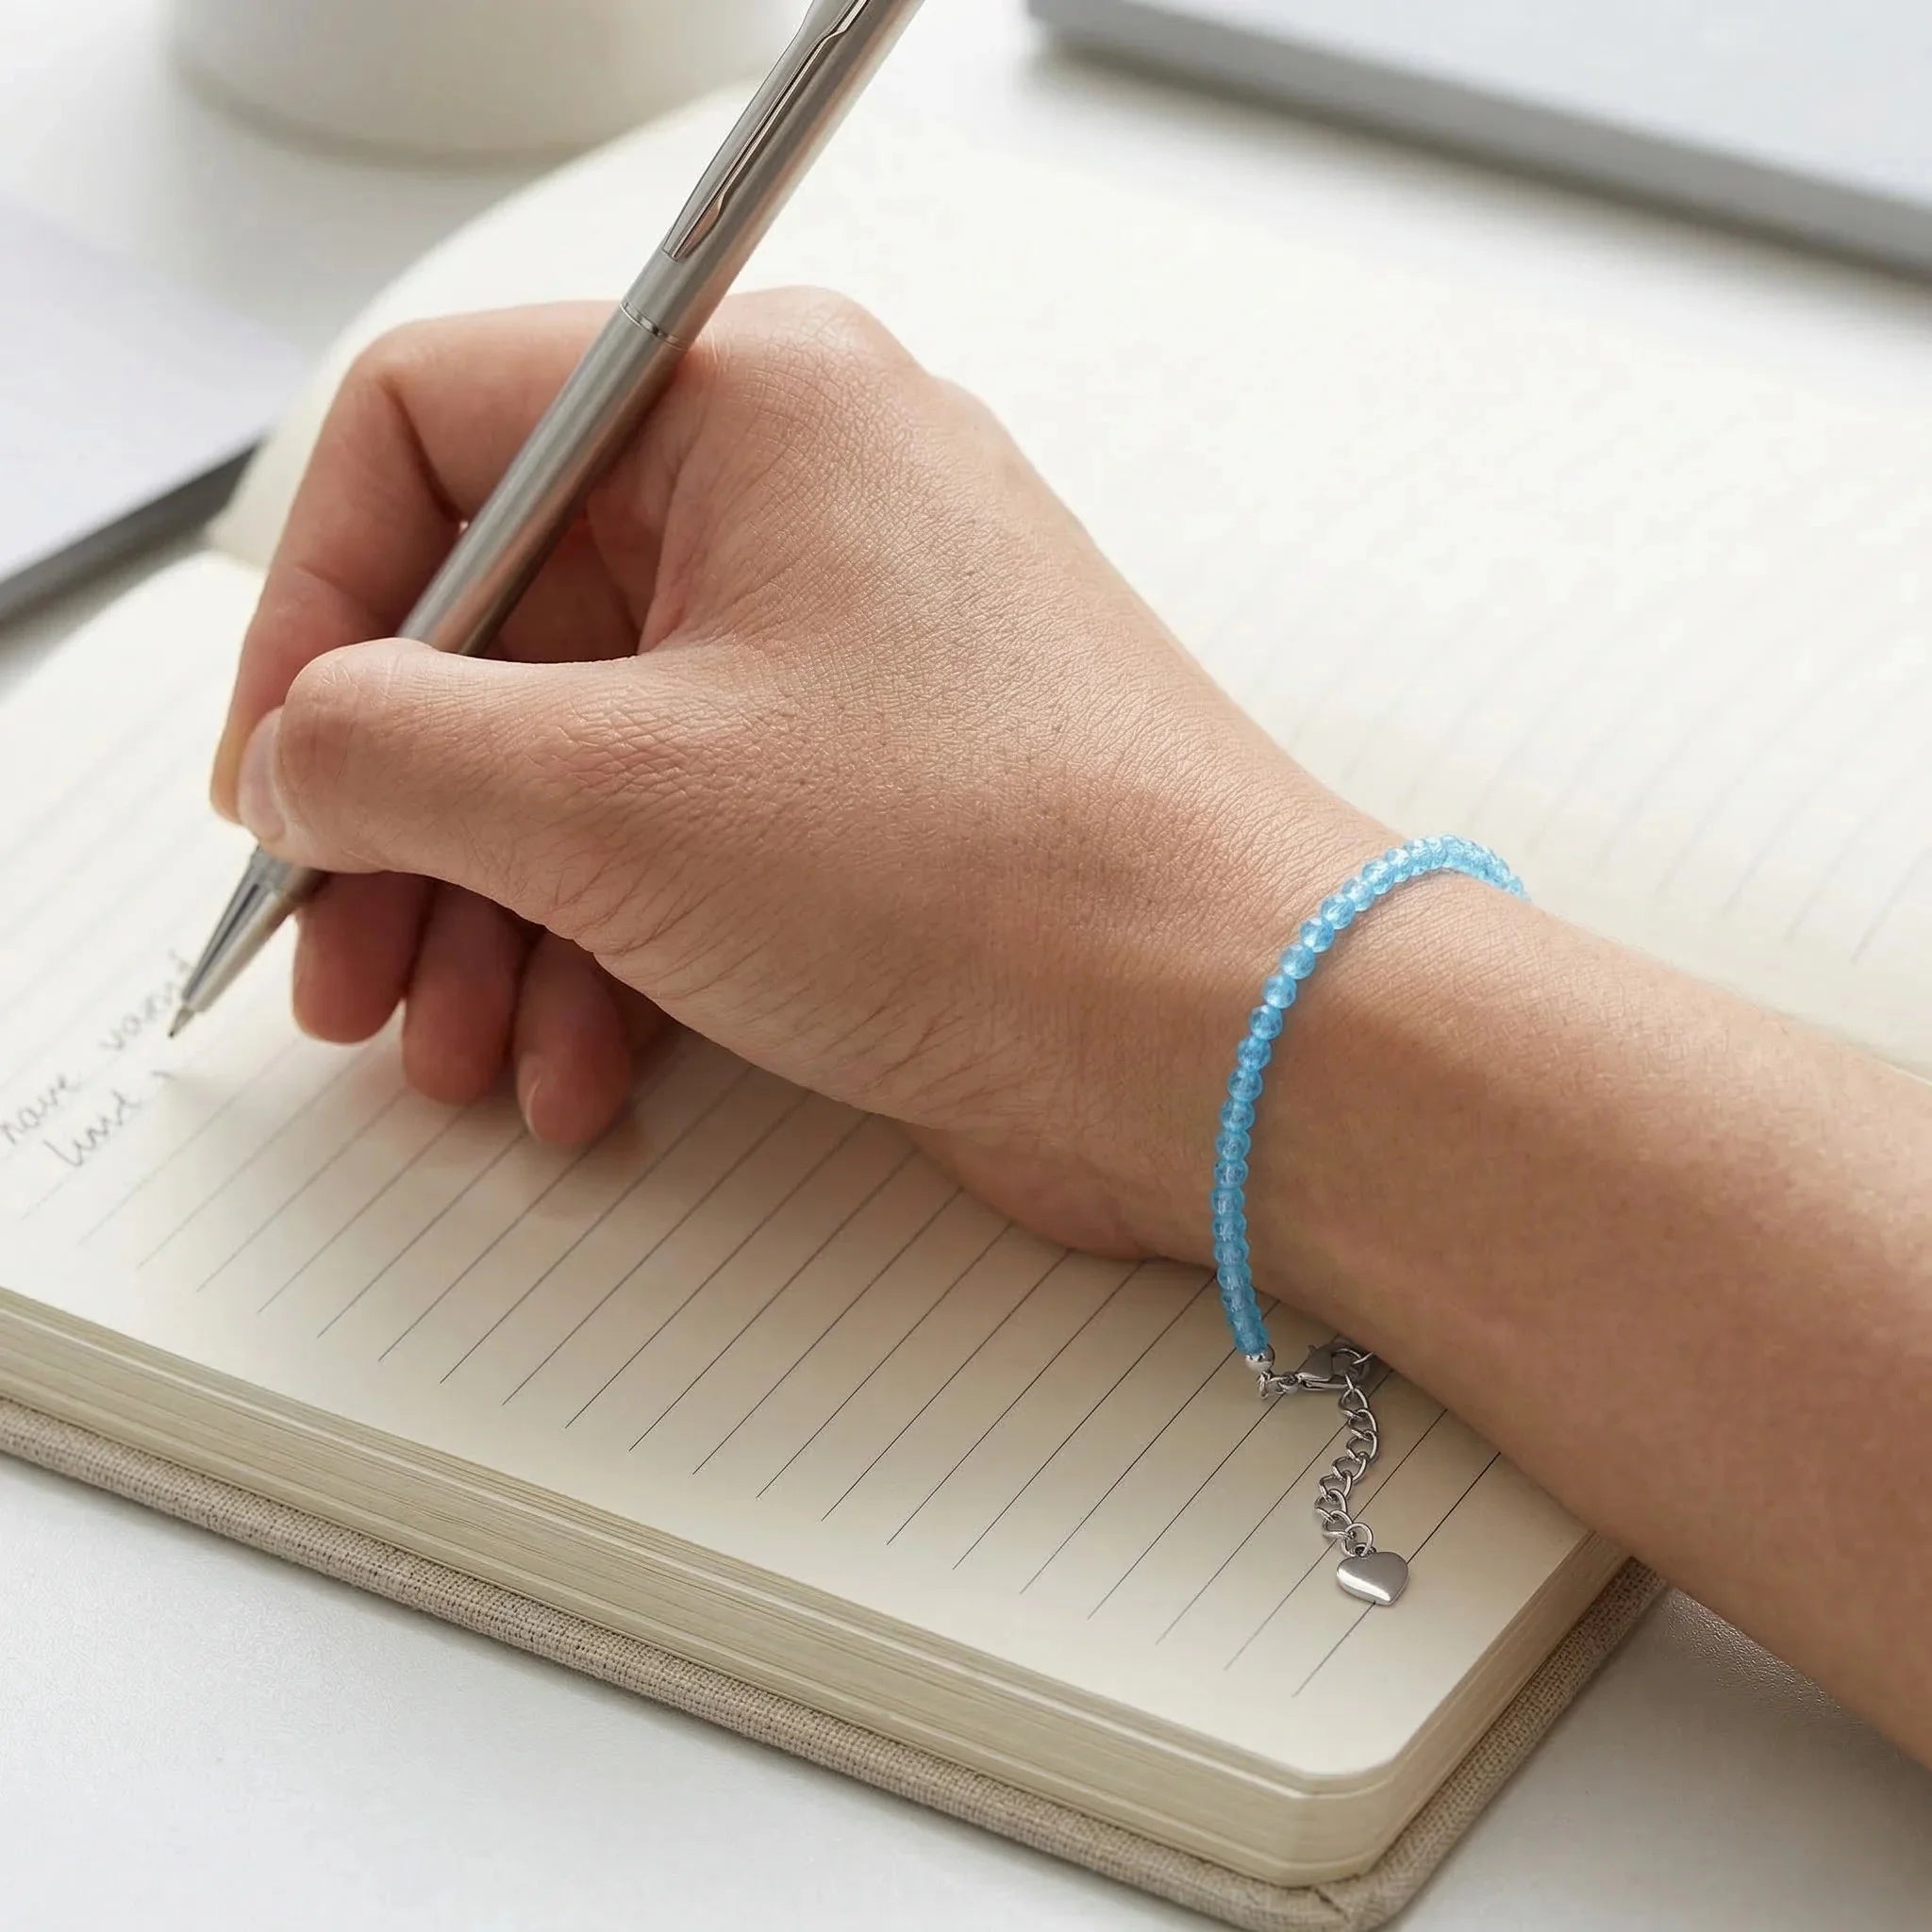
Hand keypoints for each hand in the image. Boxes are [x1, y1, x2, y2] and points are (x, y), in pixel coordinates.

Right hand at [213, 290, 1379, 1263]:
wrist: (1232, 1035)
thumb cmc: (999, 873)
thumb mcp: (613, 799)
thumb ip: (391, 751)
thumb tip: (302, 756)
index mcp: (750, 403)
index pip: (435, 433)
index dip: (319, 610)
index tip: (278, 774)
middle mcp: (805, 504)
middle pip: (504, 627)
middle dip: (403, 818)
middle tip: (339, 955)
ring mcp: (846, 658)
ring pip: (583, 761)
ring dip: (492, 916)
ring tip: (450, 1048)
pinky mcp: (874, 796)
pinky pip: (681, 846)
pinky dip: (605, 956)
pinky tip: (573, 1069)